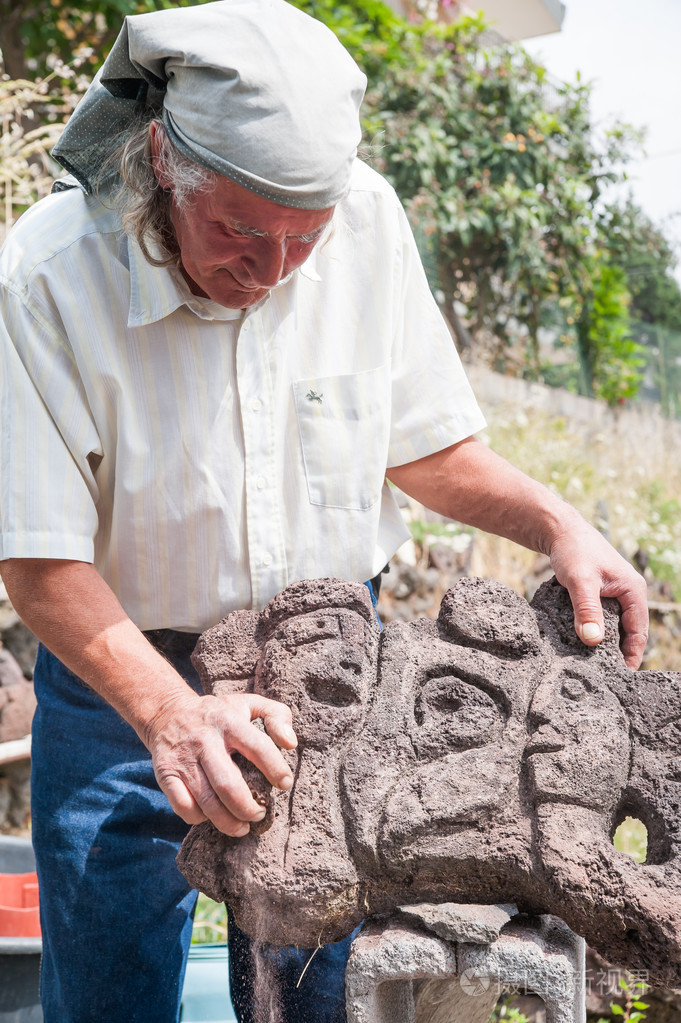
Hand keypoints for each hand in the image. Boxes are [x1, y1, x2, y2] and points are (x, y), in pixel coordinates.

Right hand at [146, 690, 297, 835]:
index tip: (285, 784)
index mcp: (229, 721)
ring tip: (242, 826)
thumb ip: (277, 716)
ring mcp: (184, 758)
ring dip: (228, 822)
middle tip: (260, 815)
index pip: (257, 747)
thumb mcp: (250, 704)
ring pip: (206, 801)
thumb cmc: (220, 714)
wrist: (169, 712)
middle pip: (228, 784)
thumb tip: (291, 743)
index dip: (275, 768)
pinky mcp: (166, 774)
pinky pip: (183, 806)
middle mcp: (205, 740)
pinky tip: (211, 816)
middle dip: (248, 808)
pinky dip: (199, 818)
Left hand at [548, 518, 648, 668]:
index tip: (622, 676)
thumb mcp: (580, 581)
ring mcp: (613, 593)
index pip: (639, 631)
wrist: (559, 530)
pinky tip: (582, 643)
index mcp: (633, 590)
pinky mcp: (598, 593)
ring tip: (594, 665)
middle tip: (606, 676)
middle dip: (619, 653)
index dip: (632, 655)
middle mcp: (628, 593)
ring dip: (606, 643)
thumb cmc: (574, 550)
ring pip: (614, 625)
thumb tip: (593, 641)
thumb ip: (587, 610)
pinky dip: (594, 630)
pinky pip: (601, 618)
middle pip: (629, 631)